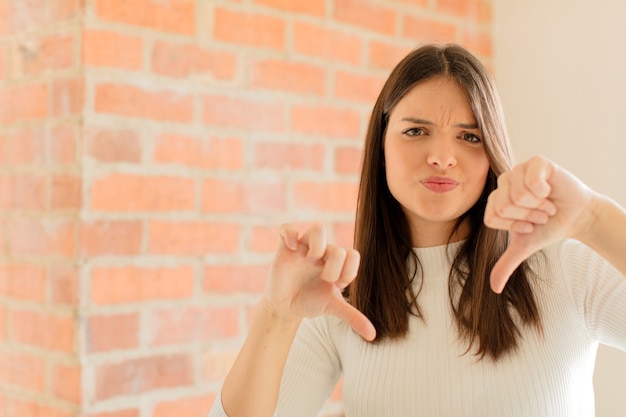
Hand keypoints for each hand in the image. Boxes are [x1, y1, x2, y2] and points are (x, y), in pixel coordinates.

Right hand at [263, 223, 375, 340]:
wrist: (285, 307)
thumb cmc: (311, 302)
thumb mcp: (332, 307)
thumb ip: (353, 316)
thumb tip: (373, 335)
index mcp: (337, 263)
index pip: (353, 254)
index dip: (349, 271)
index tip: (337, 285)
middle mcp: (323, 252)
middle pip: (337, 248)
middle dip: (333, 268)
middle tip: (323, 279)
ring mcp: (304, 248)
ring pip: (318, 228)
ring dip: (318, 246)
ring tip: (310, 259)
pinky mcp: (285, 247)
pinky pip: (287, 228)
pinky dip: (290, 235)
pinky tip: (292, 249)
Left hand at [484, 156, 594, 292]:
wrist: (576, 217)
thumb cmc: (548, 228)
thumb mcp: (524, 246)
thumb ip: (505, 264)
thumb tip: (494, 288)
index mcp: (496, 199)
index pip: (492, 217)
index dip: (514, 225)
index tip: (528, 224)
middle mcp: (504, 182)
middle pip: (503, 206)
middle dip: (528, 216)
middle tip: (540, 213)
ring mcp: (519, 169)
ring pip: (517, 195)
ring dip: (538, 206)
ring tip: (546, 203)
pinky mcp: (536, 162)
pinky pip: (531, 181)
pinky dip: (544, 192)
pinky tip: (550, 191)